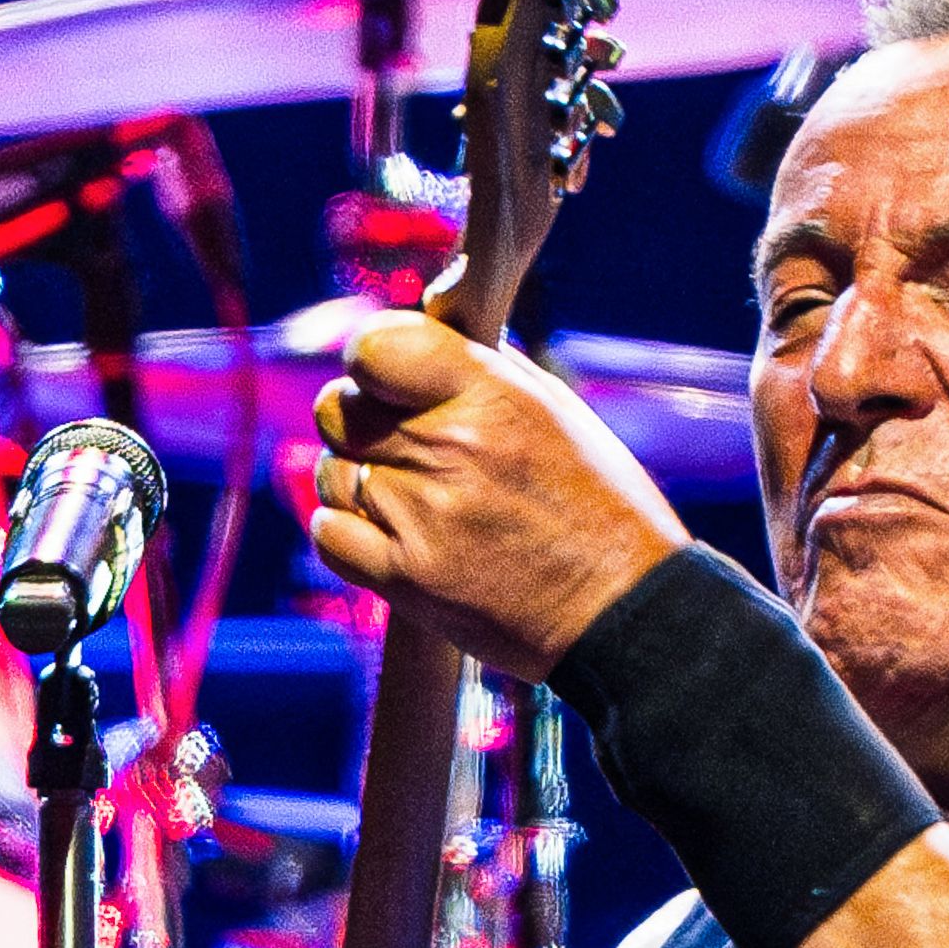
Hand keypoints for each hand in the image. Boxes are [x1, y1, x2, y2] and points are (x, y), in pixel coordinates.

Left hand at [304, 312, 694, 682]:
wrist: (620, 608)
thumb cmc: (595, 504)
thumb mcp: (552, 410)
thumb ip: (477, 370)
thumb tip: (416, 339)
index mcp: (489, 394)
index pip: (373, 347)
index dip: (368, 359)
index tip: (383, 377)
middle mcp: (448, 448)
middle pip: (338, 408)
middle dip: (360, 418)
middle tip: (399, 442)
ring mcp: (421, 516)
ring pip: (331, 471)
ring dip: (355, 478)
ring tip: (408, 495)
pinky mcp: (405, 578)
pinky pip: (328, 533)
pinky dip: (345, 530)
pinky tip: (386, 531)